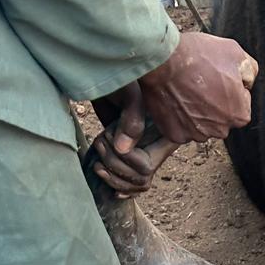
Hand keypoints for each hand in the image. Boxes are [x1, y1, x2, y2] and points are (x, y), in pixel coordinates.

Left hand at [90, 81, 176, 195]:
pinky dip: (119, 186)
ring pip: (137, 183)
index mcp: (166, 136)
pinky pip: (132, 184)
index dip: (130, 162)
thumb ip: (132, 120)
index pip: (149, 164)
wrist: (109, 78)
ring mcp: (145, 153)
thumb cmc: (124, 82)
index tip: (110, 142)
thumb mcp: (130, 95)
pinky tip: (110, 184)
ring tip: (97, 163)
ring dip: (114, 178)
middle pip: (141, 176)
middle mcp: (157, 148)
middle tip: (100, 143)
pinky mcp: (132, 155)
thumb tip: (122, 149)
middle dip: (116, 166)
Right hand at [138, 29, 257, 143]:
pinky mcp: (175, 134)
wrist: (163, 60)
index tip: (215, 76)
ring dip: (195, 111)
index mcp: (240, 115)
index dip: (228, 87)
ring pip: (200, 124)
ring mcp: (196, 135)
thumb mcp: (235, 53)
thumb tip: (247, 82)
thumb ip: (249, 72)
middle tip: (199, 82)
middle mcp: (220, 131)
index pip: (240, 104)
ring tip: (185, 89)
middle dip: (213, 103)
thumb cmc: (199, 55)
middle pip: (220, 117)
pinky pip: (180, 127)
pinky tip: (174, 99)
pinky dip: (177, 116)